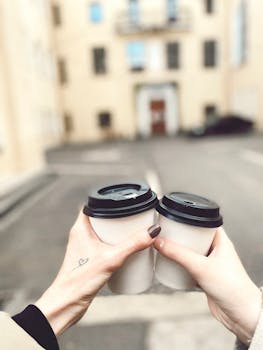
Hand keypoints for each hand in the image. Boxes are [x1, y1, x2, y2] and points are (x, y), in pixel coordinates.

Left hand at [35, 211, 159, 335]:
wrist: (66, 304)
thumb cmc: (79, 281)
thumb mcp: (110, 259)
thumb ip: (132, 244)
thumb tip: (151, 231)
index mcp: (80, 228)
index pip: (93, 205)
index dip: (107, 202)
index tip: (124, 203)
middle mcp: (81, 235)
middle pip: (100, 218)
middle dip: (117, 217)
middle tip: (133, 218)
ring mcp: (84, 248)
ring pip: (102, 233)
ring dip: (116, 232)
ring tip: (133, 232)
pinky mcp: (89, 260)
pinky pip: (104, 245)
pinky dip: (114, 244)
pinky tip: (126, 250)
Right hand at [154, 227, 261, 344]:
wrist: (240, 315)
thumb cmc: (233, 288)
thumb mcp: (201, 267)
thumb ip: (179, 254)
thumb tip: (160, 242)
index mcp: (221, 241)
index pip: (205, 222)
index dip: (191, 218)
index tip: (176, 217)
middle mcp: (217, 251)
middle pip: (196, 237)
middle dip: (181, 235)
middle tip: (167, 232)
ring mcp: (212, 264)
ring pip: (192, 252)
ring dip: (180, 251)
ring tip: (166, 247)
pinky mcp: (207, 277)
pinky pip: (191, 266)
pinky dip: (181, 265)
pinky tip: (172, 266)